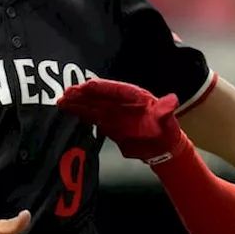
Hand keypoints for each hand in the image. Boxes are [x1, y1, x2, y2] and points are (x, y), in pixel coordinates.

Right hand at [56, 79, 186, 163]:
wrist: (161, 147)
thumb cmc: (165, 129)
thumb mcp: (166, 119)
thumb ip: (165, 110)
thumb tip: (173, 100)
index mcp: (134, 96)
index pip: (115, 89)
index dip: (101, 88)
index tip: (86, 86)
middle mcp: (121, 103)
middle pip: (99, 97)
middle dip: (83, 95)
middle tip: (66, 93)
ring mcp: (113, 113)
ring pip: (92, 107)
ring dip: (77, 104)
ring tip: (61, 102)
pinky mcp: (108, 125)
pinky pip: (92, 118)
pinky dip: (81, 115)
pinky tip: (69, 112)